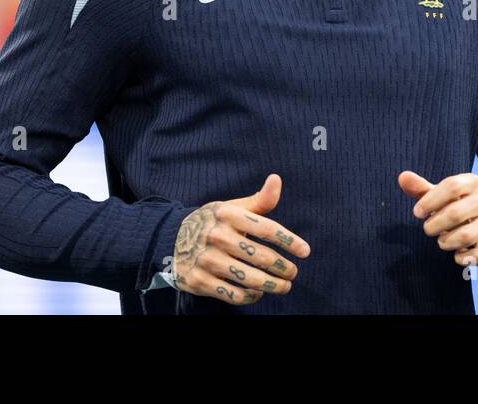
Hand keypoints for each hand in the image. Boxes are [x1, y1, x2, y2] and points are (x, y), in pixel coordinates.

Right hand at [172, 173, 309, 305]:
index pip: (267, 229)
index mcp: (229, 214)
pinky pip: (232, 294)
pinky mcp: (199, 281)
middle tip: (293, 272)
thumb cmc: (214, 222)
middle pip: (262, 257)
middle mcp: (217, 236)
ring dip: (272, 285)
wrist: (172, 238)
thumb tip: (277, 179)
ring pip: (250, 279)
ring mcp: (207, 260)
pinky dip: (250, 297)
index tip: (305, 251)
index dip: (290, 241)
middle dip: (284, 268)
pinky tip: (257, 293)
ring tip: (284, 286)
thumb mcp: (233, 207)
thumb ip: (259, 200)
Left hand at [399, 170, 477, 267]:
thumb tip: (402, 177)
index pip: (451, 187)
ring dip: (447, 242)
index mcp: (473, 182)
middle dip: (435, 225)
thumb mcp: (444, 196)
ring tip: (443, 242)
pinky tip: (458, 255)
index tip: (417, 213)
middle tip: (428, 230)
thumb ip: (422, 189)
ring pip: (466, 236)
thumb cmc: (462, 207)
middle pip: (455, 213)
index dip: (430, 200)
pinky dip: (463, 258)